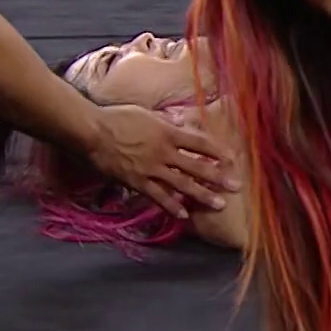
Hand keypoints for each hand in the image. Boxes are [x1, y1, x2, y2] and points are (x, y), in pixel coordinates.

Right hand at [87, 104, 234, 218]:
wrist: (94, 132)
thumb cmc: (118, 118)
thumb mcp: (148, 115)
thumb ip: (166, 122)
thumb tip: (180, 124)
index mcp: (169, 132)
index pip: (200, 143)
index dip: (218, 152)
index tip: (233, 159)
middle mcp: (165, 152)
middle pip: (197, 166)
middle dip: (218, 177)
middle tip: (236, 186)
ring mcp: (152, 169)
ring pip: (182, 184)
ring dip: (202, 195)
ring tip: (219, 204)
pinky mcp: (138, 181)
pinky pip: (158, 196)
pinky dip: (172, 206)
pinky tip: (184, 215)